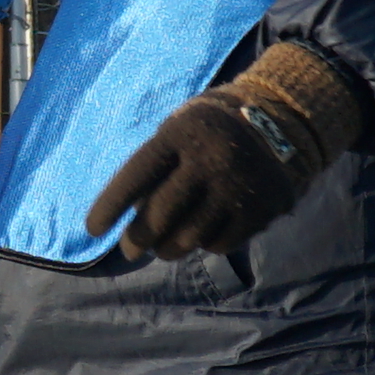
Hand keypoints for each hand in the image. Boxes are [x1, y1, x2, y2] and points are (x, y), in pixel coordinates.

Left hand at [86, 94, 321, 267]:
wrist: (281, 124)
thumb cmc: (210, 131)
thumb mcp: (180, 128)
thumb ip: (155, 166)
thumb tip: (129, 217)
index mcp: (183, 133)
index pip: (137, 175)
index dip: (110, 206)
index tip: (93, 230)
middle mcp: (210, 159)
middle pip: (160, 215)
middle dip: (136, 239)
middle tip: (129, 250)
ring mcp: (237, 187)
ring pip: (187, 237)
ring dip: (168, 248)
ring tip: (163, 247)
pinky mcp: (260, 210)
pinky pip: (218, 244)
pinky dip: (205, 244)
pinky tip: (202, 233)